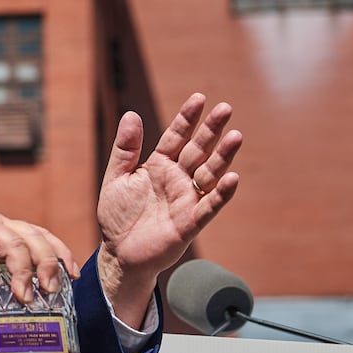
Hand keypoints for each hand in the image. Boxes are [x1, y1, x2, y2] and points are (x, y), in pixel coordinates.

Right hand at [0, 207, 77, 302]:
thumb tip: (13, 296)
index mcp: (0, 226)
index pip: (40, 234)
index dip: (60, 252)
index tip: (73, 275)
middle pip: (33, 238)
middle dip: (48, 264)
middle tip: (52, 291)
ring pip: (13, 243)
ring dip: (23, 271)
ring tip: (24, 297)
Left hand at [96, 93, 241, 324]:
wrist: (118, 253)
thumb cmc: (118, 216)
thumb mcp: (116, 178)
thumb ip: (125, 149)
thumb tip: (131, 114)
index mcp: (159, 166)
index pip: (176, 137)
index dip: (187, 119)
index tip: (199, 98)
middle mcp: (177, 180)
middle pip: (198, 150)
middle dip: (211, 130)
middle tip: (225, 108)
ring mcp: (186, 200)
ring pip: (208, 174)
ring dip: (222, 157)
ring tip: (236, 136)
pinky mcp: (189, 223)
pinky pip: (208, 207)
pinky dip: (220, 194)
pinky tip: (232, 178)